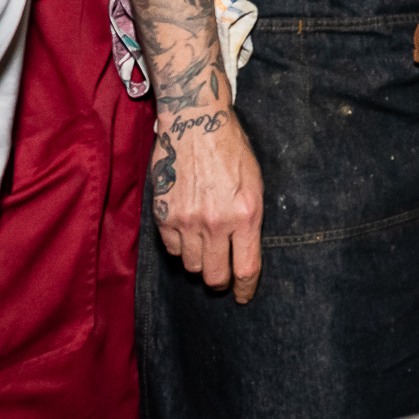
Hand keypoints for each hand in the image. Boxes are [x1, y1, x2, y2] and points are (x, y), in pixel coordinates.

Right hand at [152, 108, 265, 300]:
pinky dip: (179, 247)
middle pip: (216, 276)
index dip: (246, 289)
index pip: (246, 269)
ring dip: (200, 261)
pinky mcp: (164, 215)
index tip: (244, 296)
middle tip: (222, 275)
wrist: (196, 122)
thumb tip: (244, 252)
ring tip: (204, 246)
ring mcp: (187, 221)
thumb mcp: (254, 183)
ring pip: (192, 266)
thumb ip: (250, 220)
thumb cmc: (231, 149)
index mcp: (246, 215)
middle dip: (220, 281)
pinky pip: (172, 250)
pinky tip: (186, 232)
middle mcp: (217, 223)